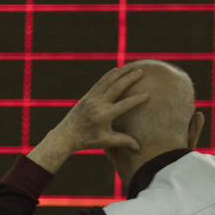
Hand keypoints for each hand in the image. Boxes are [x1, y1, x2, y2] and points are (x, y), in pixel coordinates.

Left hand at [27, 67, 147, 172]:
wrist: (67, 135)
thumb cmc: (88, 140)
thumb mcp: (106, 142)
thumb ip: (123, 141)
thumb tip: (139, 148)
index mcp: (104, 115)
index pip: (124, 105)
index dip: (136, 100)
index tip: (148, 94)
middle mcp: (98, 103)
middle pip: (116, 87)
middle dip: (129, 78)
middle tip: (141, 71)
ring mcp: (92, 97)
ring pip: (108, 81)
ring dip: (121, 72)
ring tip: (132, 66)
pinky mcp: (88, 95)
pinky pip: (100, 82)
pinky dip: (109, 75)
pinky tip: (117, 70)